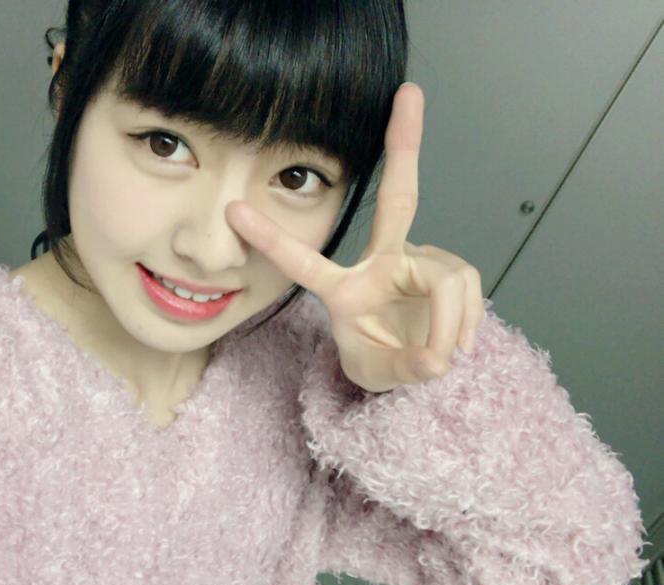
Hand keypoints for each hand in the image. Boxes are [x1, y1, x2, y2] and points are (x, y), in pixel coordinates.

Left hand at [225, 82, 485, 392]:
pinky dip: (468, 321)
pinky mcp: (446, 269)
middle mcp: (380, 263)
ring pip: (447, 278)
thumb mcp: (377, 374)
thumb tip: (436, 360)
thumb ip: (402, 369)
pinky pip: (467, 287)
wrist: (409, 365)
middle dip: (403, 145)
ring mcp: (416, 261)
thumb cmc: (380, 359)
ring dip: (452, 322)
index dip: (271, 238)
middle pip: (398, 199)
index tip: (233, 211)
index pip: (303, 262)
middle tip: (409, 93)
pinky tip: (460, 342)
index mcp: (342, 289)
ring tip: (444, 357)